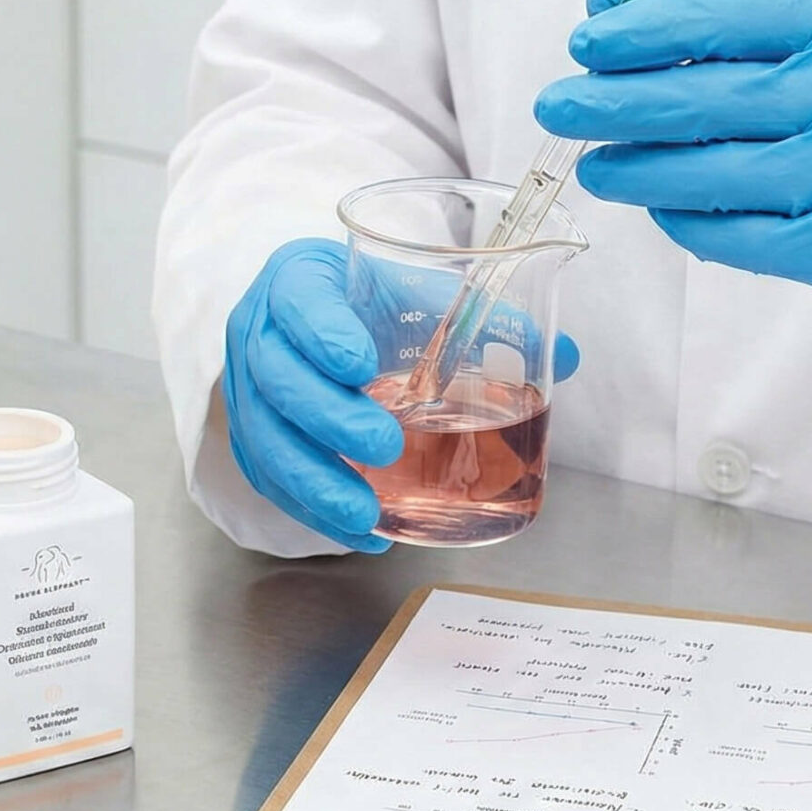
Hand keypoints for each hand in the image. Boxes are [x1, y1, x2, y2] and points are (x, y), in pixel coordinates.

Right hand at [222, 239, 582, 551]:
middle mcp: (259, 331)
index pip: (298, 301)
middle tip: (386, 444)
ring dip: (315, 481)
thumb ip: (484, 318)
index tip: (363, 365)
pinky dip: (311, 509)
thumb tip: (564, 356)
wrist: (313, 314)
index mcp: (297, 279)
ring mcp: (247, 388)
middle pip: (277, 377)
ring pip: (265, 438)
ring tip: (366, 513)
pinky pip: (269, 478)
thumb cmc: (369, 299)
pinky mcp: (252, 436)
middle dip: (329, 418)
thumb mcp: (418, 289)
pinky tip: (357, 531)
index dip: (324, 333)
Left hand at [533, 0, 811, 342]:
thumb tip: (604, 2)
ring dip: (639, 169)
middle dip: (618, 101)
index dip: (647, 28)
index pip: (728, 17)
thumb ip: (717, 24)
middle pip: (709, 97)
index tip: (586, 40)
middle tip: (558, 104)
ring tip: (596, 164)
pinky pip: (736, 235)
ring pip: (715, 172)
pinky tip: (656, 205)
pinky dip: (685, 220)